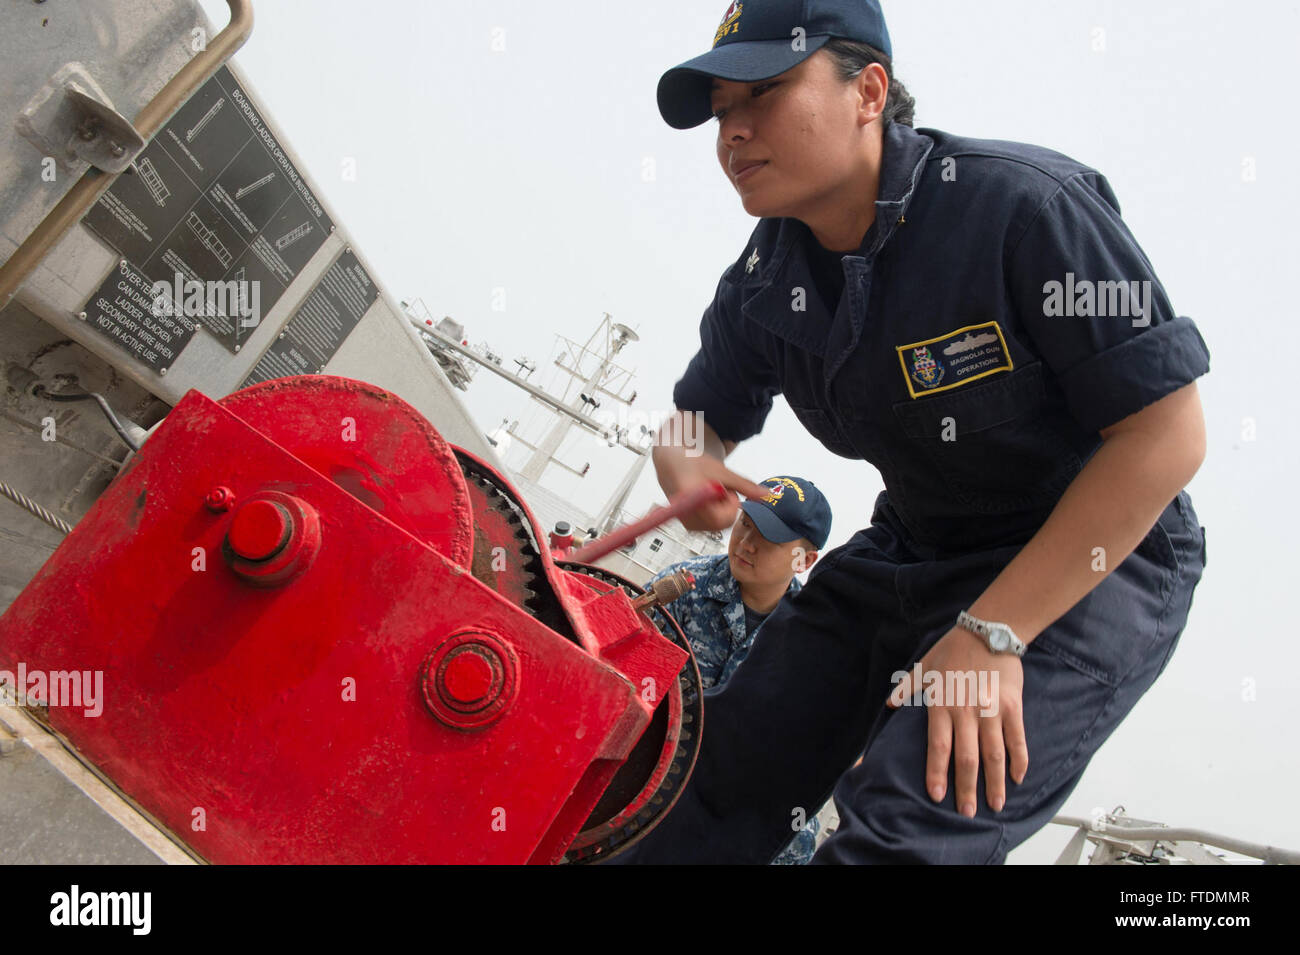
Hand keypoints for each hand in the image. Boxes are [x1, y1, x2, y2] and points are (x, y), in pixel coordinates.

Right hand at [652, 414, 767, 531]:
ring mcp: (686, 522)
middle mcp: (685, 514)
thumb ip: (745, 486)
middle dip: (727, 507)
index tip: (727, 490)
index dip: (729, 506)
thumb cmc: (695, 463)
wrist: (672, 464)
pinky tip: (708, 500)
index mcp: (690, 499)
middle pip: (720, 524)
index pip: (720, 518)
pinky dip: (714, 514)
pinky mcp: (688, 525)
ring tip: (712, 492)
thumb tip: (766, 495)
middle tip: (721, 489)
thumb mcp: (722, 472)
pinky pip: (711, 526)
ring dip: (721, 510)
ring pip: (717, 525)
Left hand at [886, 627, 1027, 815]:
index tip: (937, 796)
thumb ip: (907, 687)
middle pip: (966, 758)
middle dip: (966, 788)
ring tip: (995, 805)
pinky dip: (1019, 759)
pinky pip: (1017, 738)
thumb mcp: (924, 665)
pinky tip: (1017, 778)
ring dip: (994, 782)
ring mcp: (991, 710)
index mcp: (942, 704)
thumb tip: (890, 704)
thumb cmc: (954, 648)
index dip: (937, 772)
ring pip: (993, 754)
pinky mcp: (1012, 705)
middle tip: (967, 812)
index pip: (938, 746)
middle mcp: (966, 711)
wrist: (989, 630)